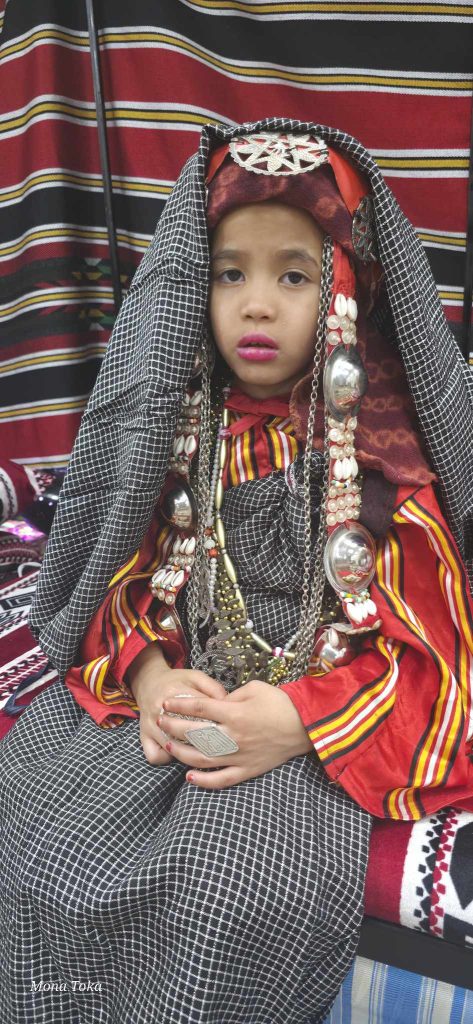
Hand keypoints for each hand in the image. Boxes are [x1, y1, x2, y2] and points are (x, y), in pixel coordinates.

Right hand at [127, 644, 226, 765]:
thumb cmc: (177, 682)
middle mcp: (160, 711)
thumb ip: (213, 688)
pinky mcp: (144, 737)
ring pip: (171, 748)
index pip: (200, 711)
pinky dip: (166, 758)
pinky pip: (155, 756)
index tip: (228, 723)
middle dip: (205, 739)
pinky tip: (177, 753)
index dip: (217, 718)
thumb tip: (228, 704)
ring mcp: (150, 727)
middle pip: (186, 733)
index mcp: (174, 693)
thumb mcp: (196, 677)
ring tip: (200, 749)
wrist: (149, 683)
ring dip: (187, 752)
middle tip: (218, 740)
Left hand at [158, 679, 313, 788]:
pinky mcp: (247, 770)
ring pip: (203, 759)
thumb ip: (231, 696)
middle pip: (195, 733)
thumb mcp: (255, 688)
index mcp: (234, 713)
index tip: (166, 703)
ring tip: (169, 745)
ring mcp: (239, 756)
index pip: (199, 708)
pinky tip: (189, 777)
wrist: (305, 726)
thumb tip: (215, 704)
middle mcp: (233, 736)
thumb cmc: (280, 703)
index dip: (179, 705)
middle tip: (161, 721)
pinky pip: (222, 780)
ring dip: (182, 753)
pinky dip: (204, 781)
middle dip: (173, 727)